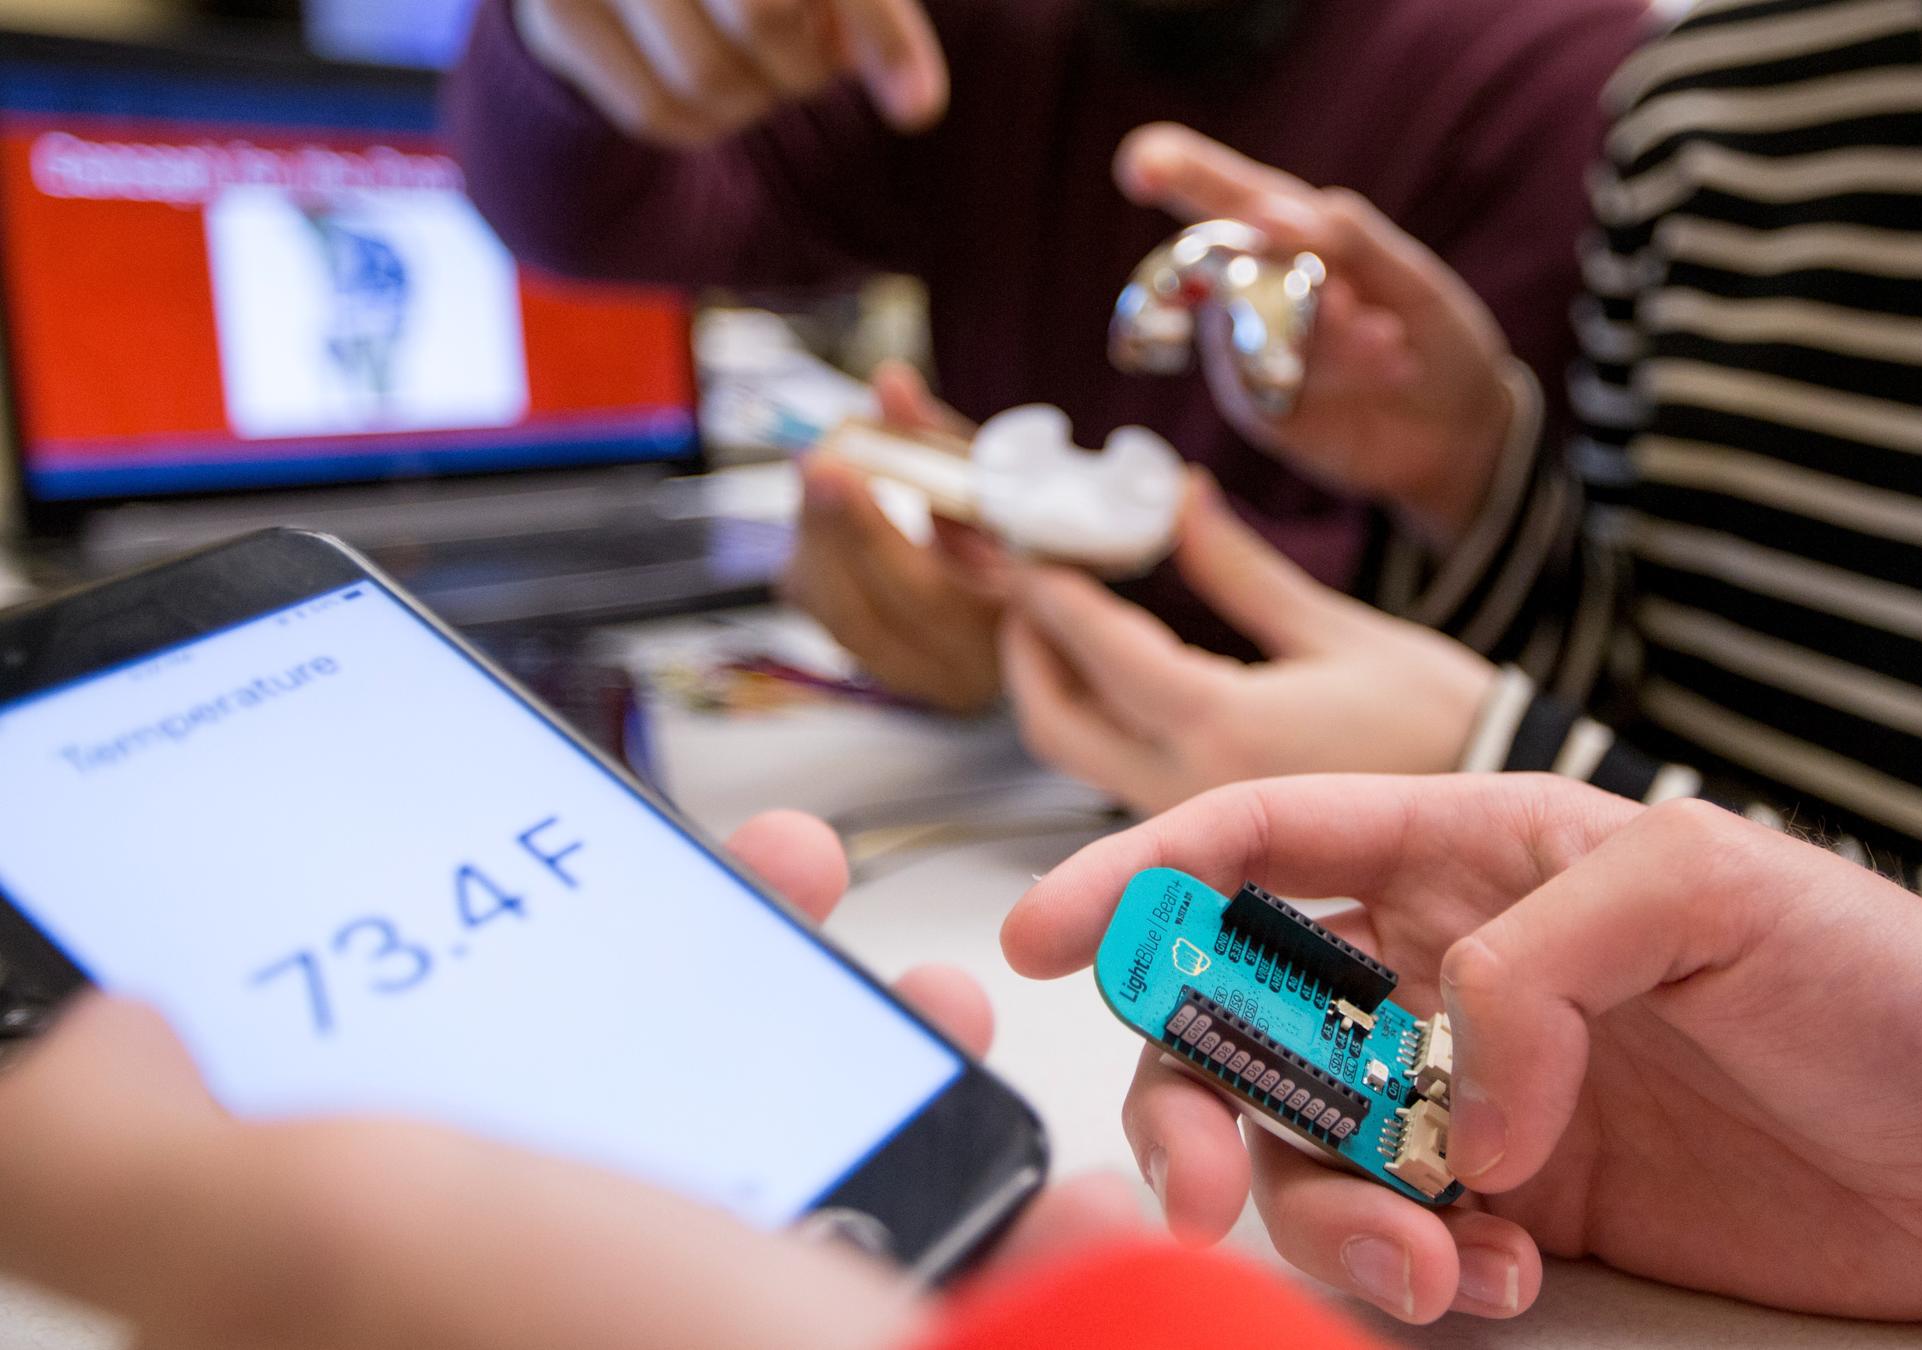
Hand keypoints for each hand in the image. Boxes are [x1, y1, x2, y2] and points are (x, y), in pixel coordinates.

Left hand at [0, 811, 1145, 1349]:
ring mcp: (699, 1302)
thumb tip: (76, 1048)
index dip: (330, 972)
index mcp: (378, 1306)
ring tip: (827, 903)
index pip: (294, 1131)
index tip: (396, 847)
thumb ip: (147, 1163)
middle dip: (613, 928)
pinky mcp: (846, 1287)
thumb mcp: (342, 1248)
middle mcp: (532, 1308)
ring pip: (708, 1096)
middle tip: (686, 848)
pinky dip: (908, 1055)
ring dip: (781, 969)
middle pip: (531, 1086)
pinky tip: (936, 1022)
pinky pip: (864, 1140)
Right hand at [516, 0, 947, 144]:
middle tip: (812, 46)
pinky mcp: (553, 19)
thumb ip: (876, 17)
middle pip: (758, 20)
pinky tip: (723, 84)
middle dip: (807, 59)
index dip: (871, 27)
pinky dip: (710, 123)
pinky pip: (658, 116)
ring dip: (762, 97)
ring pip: (707, 81)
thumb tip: (918, 111)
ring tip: (765, 60)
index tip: (899, 82)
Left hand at [780, 362, 1010, 713]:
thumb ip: (943, 441)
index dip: (870, 533)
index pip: (925, 594)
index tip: (835, 467)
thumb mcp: (1002, 489)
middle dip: (830, 530)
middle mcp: (954, 673)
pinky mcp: (876, 663)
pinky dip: (817, 555)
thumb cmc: (1029, 535)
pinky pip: (827, 615)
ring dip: (817, 539)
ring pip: (835, 617)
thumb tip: (889, 383)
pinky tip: (823, 508)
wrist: (1039, 599)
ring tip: (820, 470)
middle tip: (815, 460)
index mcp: (1006, 633)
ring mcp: (912, 677)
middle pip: (864, 615)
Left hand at [999, 478, 1495, 815]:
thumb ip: (1238, 568)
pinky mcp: (1213, 833)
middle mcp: (1189, 787)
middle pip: (1054, 723)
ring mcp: (1196, 820)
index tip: (1025, 541)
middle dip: (1028, 649)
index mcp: (1222, 727)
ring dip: (1059, 687)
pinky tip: (1125, 674)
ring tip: (1066, 621)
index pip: (1097, 648)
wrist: (1501, 810)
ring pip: (1079, 757)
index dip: (1047, 588)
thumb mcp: (1337, 629)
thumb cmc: (1442, 721)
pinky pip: (1123, 777)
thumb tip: (1179, 499)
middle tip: (1028, 584)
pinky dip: (1104, 720)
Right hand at [1003, 776, 1921, 1323]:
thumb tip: (1453, 1095)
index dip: (1140, 875)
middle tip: (1192, 1183)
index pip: (1270, 839)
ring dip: (1316, 1216)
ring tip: (1425, 1263)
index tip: (1039, 937)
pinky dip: (1404, 1272)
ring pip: (1303, 1150)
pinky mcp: (1520, 1206)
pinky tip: (1488, 1277)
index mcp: (1484, 852)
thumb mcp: (1717, 891)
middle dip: (1186, 1096)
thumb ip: (1542, 957)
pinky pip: (1392, 1240)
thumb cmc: (1886, 980)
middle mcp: (1456, 972)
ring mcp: (1480, 1097)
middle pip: (1241, 1016)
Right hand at [1115, 124, 1519, 543]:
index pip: (1219, 191)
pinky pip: (1266, 378)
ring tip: (1389, 339)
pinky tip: (1389, 366)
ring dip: (1327, 331)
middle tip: (1346, 300)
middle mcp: (1255, 284)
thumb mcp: (1410, 276)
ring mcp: (1246, 349)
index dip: (1174, 169)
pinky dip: (1335, 368)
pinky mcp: (1256, 405)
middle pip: (1204, 258)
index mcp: (1290, 231)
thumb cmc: (1432, 333)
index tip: (1140, 164)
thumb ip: (1347, 238)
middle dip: (1266, 275)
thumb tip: (1267, 213)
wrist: (1460, 430)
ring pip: (1247, 321)